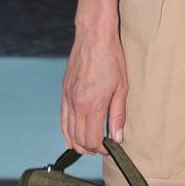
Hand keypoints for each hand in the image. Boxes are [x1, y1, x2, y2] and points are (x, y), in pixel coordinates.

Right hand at [61, 24, 127, 153]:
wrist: (94, 37)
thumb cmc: (111, 59)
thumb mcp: (122, 88)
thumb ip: (118, 115)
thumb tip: (117, 137)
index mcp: (92, 105)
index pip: (92, 139)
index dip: (101, 149)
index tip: (110, 148)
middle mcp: (76, 104)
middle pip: (78, 139)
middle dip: (90, 148)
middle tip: (102, 149)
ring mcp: (67, 98)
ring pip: (68, 131)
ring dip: (77, 143)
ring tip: (89, 146)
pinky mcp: (64, 92)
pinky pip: (62, 118)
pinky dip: (66, 131)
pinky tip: (72, 137)